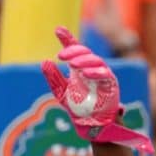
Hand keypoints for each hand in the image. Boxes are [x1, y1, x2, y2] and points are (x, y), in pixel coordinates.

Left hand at [41, 26, 153, 152]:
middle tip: (61, 56)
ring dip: (83, 61)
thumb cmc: (78, 107)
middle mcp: (92, 68)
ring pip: (95, 61)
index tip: (58, 30)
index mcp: (80, 68)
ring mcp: (102, 75)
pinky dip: (95, 72)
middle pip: (84, 53)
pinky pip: (105, 75)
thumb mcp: (61, 92)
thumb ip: (53, 78)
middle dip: (73, 52)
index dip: (67, 39)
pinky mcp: (111, 85)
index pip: (75, 50)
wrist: (91, 124)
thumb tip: (43, 62)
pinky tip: (85, 73)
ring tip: (71, 64)